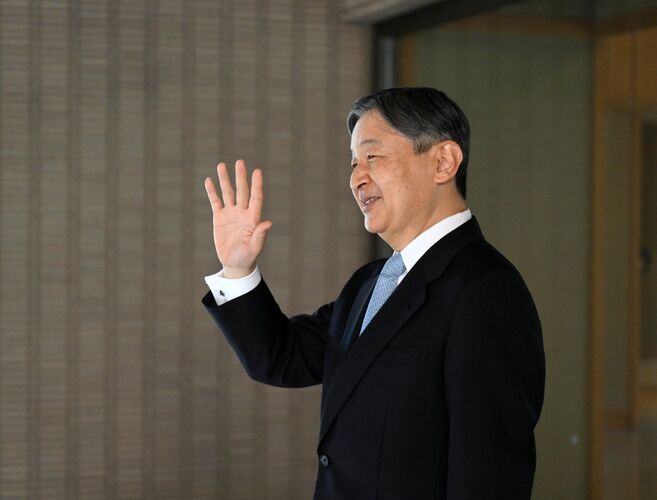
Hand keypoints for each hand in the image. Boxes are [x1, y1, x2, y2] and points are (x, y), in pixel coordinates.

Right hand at [204, 160, 272, 277]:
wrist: (235, 264)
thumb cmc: (248, 257)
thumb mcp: (255, 247)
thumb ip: (260, 234)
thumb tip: (268, 223)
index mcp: (253, 218)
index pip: (255, 197)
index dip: (256, 185)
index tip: (257, 171)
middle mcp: (243, 212)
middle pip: (242, 191)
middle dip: (240, 177)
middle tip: (240, 162)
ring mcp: (231, 214)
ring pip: (228, 193)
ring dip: (225, 180)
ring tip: (221, 165)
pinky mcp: (220, 218)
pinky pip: (216, 202)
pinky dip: (212, 192)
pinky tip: (209, 181)